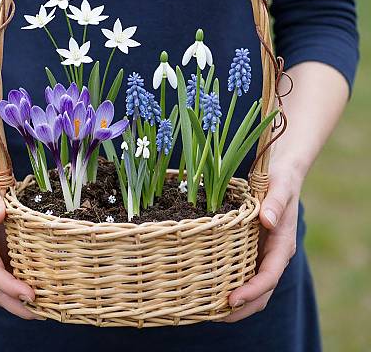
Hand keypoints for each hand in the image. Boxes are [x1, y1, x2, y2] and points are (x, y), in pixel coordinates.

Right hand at [0, 164, 39, 319]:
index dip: (10, 287)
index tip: (30, 295)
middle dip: (17, 305)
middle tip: (44, 314)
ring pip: (4, 288)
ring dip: (22, 302)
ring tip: (49, 310)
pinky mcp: (4, 253)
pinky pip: (13, 276)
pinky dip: (25, 288)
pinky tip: (46, 292)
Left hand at [221, 163, 302, 321]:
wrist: (282, 175)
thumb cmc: (280, 180)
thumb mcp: (279, 187)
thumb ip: (275, 203)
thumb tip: (267, 220)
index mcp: (282, 245)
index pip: (269, 276)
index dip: (252, 291)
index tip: (231, 300)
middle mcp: (273, 255)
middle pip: (261, 292)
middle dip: (242, 308)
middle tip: (214, 315)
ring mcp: (263, 253)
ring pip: (252, 286)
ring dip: (236, 302)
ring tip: (209, 310)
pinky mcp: (252, 248)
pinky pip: (243, 272)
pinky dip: (231, 284)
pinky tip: (210, 287)